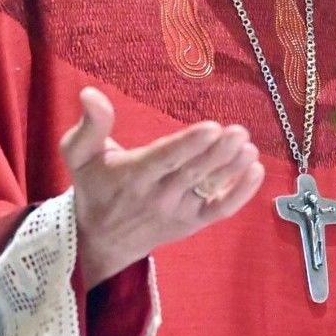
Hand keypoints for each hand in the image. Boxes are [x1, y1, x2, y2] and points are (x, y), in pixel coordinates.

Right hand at [60, 86, 265, 289]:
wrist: (100, 241)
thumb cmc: (94, 188)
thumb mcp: (79, 156)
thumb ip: (89, 125)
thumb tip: (90, 94)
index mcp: (133, 176)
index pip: (165, 160)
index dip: (189, 145)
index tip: (212, 128)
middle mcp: (158, 196)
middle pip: (192, 174)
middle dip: (218, 153)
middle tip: (239, 132)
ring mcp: (178, 212)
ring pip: (209, 190)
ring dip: (232, 169)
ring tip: (249, 148)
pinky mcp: (193, 223)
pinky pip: (220, 210)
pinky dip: (241, 194)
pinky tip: (257, 171)